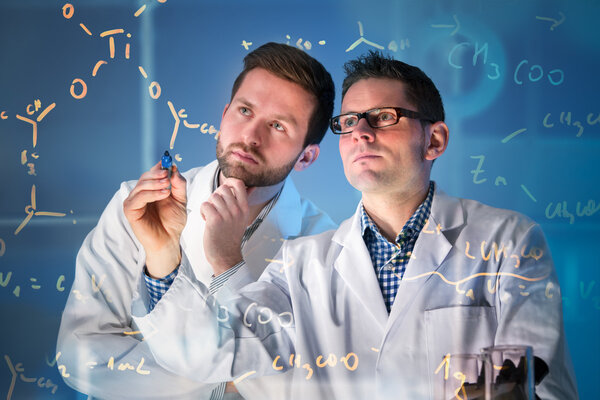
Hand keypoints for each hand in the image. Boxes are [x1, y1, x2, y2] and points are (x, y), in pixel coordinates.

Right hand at [123, 162, 186, 277]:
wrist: (169, 240)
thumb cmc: (173, 222)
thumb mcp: (180, 200)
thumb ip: (178, 185)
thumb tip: (173, 167)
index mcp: (152, 189)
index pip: (153, 172)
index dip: (161, 166)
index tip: (169, 163)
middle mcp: (141, 193)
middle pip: (146, 176)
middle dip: (157, 174)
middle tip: (167, 175)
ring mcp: (134, 201)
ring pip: (141, 185)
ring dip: (155, 183)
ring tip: (167, 187)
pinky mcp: (130, 210)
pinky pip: (138, 198)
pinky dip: (151, 194)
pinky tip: (163, 194)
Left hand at [200, 177, 248, 274]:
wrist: (226, 256)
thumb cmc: (231, 237)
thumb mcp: (242, 218)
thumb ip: (242, 203)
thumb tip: (249, 187)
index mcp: (244, 208)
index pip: (238, 184)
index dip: (229, 182)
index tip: (224, 191)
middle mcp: (237, 210)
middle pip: (222, 188)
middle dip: (216, 196)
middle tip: (215, 208)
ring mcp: (226, 215)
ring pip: (212, 196)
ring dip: (209, 205)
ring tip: (211, 215)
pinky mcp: (215, 220)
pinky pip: (205, 205)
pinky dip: (202, 211)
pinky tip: (206, 219)